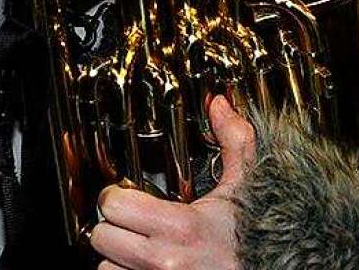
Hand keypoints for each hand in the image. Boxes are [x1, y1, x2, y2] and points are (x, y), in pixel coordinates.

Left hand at [90, 94, 254, 269]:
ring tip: (137, 247)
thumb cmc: (256, 239)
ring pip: (106, 268)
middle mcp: (163, 262)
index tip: (124, 194)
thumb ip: (234, 142)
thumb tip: (219, 105)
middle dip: (112, 226)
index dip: (115, 196)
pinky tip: (144, 266)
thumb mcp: (244, 188)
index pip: (115, 206)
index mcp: (181, 227)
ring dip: (117, 258)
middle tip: (127, 221)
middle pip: (102, 238)